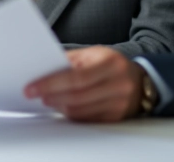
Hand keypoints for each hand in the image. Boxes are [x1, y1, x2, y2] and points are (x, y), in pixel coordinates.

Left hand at [24, 46, 142, 121]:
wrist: (140, 80)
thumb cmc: (111, 64)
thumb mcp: (94, 54)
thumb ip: (71, 60)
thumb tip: (43, 69)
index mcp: (110, 63)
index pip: (77, 77)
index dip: (51, 83)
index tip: (32, 86)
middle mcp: (118, 84)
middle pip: (77, 95)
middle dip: (51, 95)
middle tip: (34, 93)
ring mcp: (119, 103)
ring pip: (80, 110)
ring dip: (58, 105)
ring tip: (46, 98)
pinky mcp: (116, 117)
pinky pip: (87, 119)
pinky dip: (70, 113)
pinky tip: (61, 106)